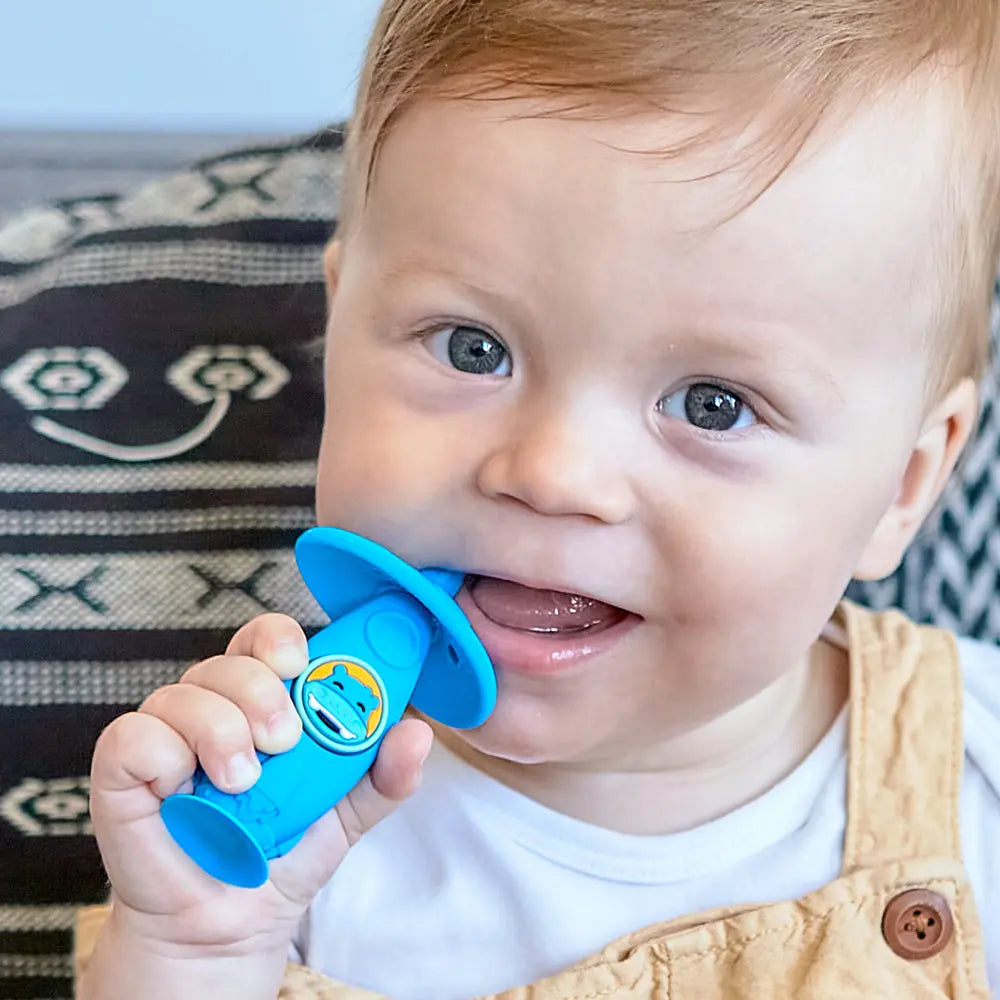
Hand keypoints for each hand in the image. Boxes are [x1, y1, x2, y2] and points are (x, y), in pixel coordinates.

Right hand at [89, 613, 432, 952]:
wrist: (233, 928)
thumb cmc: (285, 851)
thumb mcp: (350, 811)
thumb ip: (385, 773)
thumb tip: (417, 731)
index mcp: (261, 702)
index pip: (263, 640)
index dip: (278, 638)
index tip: (300, 663)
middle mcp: (211, 709)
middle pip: (227, 660)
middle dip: (261, 693)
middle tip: (283, 742)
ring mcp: (165, 738)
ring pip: (181, 692)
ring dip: (221, 730)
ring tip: (243, 782)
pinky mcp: (122, 772)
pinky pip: (132, 735)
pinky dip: (165, 754)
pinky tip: (185, 789)